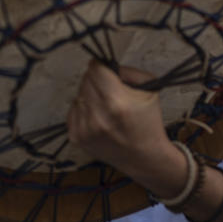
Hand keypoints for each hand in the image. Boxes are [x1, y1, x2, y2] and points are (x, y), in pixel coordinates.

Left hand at [68, 61, 179, 191]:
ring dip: (90, 95)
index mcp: (117, 102)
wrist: (143, 157)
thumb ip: (128, 71)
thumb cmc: (148, 122)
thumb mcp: (149, 89)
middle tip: (110, 90)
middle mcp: (98, 116)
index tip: (105, 68)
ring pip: (78, 94)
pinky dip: (84, 110)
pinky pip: (73, 110)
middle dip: (97, 80)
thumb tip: (107, 65)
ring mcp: (84, 128)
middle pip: (86, 80)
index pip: (95, 69)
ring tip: (106, 107)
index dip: (101, 66)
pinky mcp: (76, 137)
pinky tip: (98, 117)